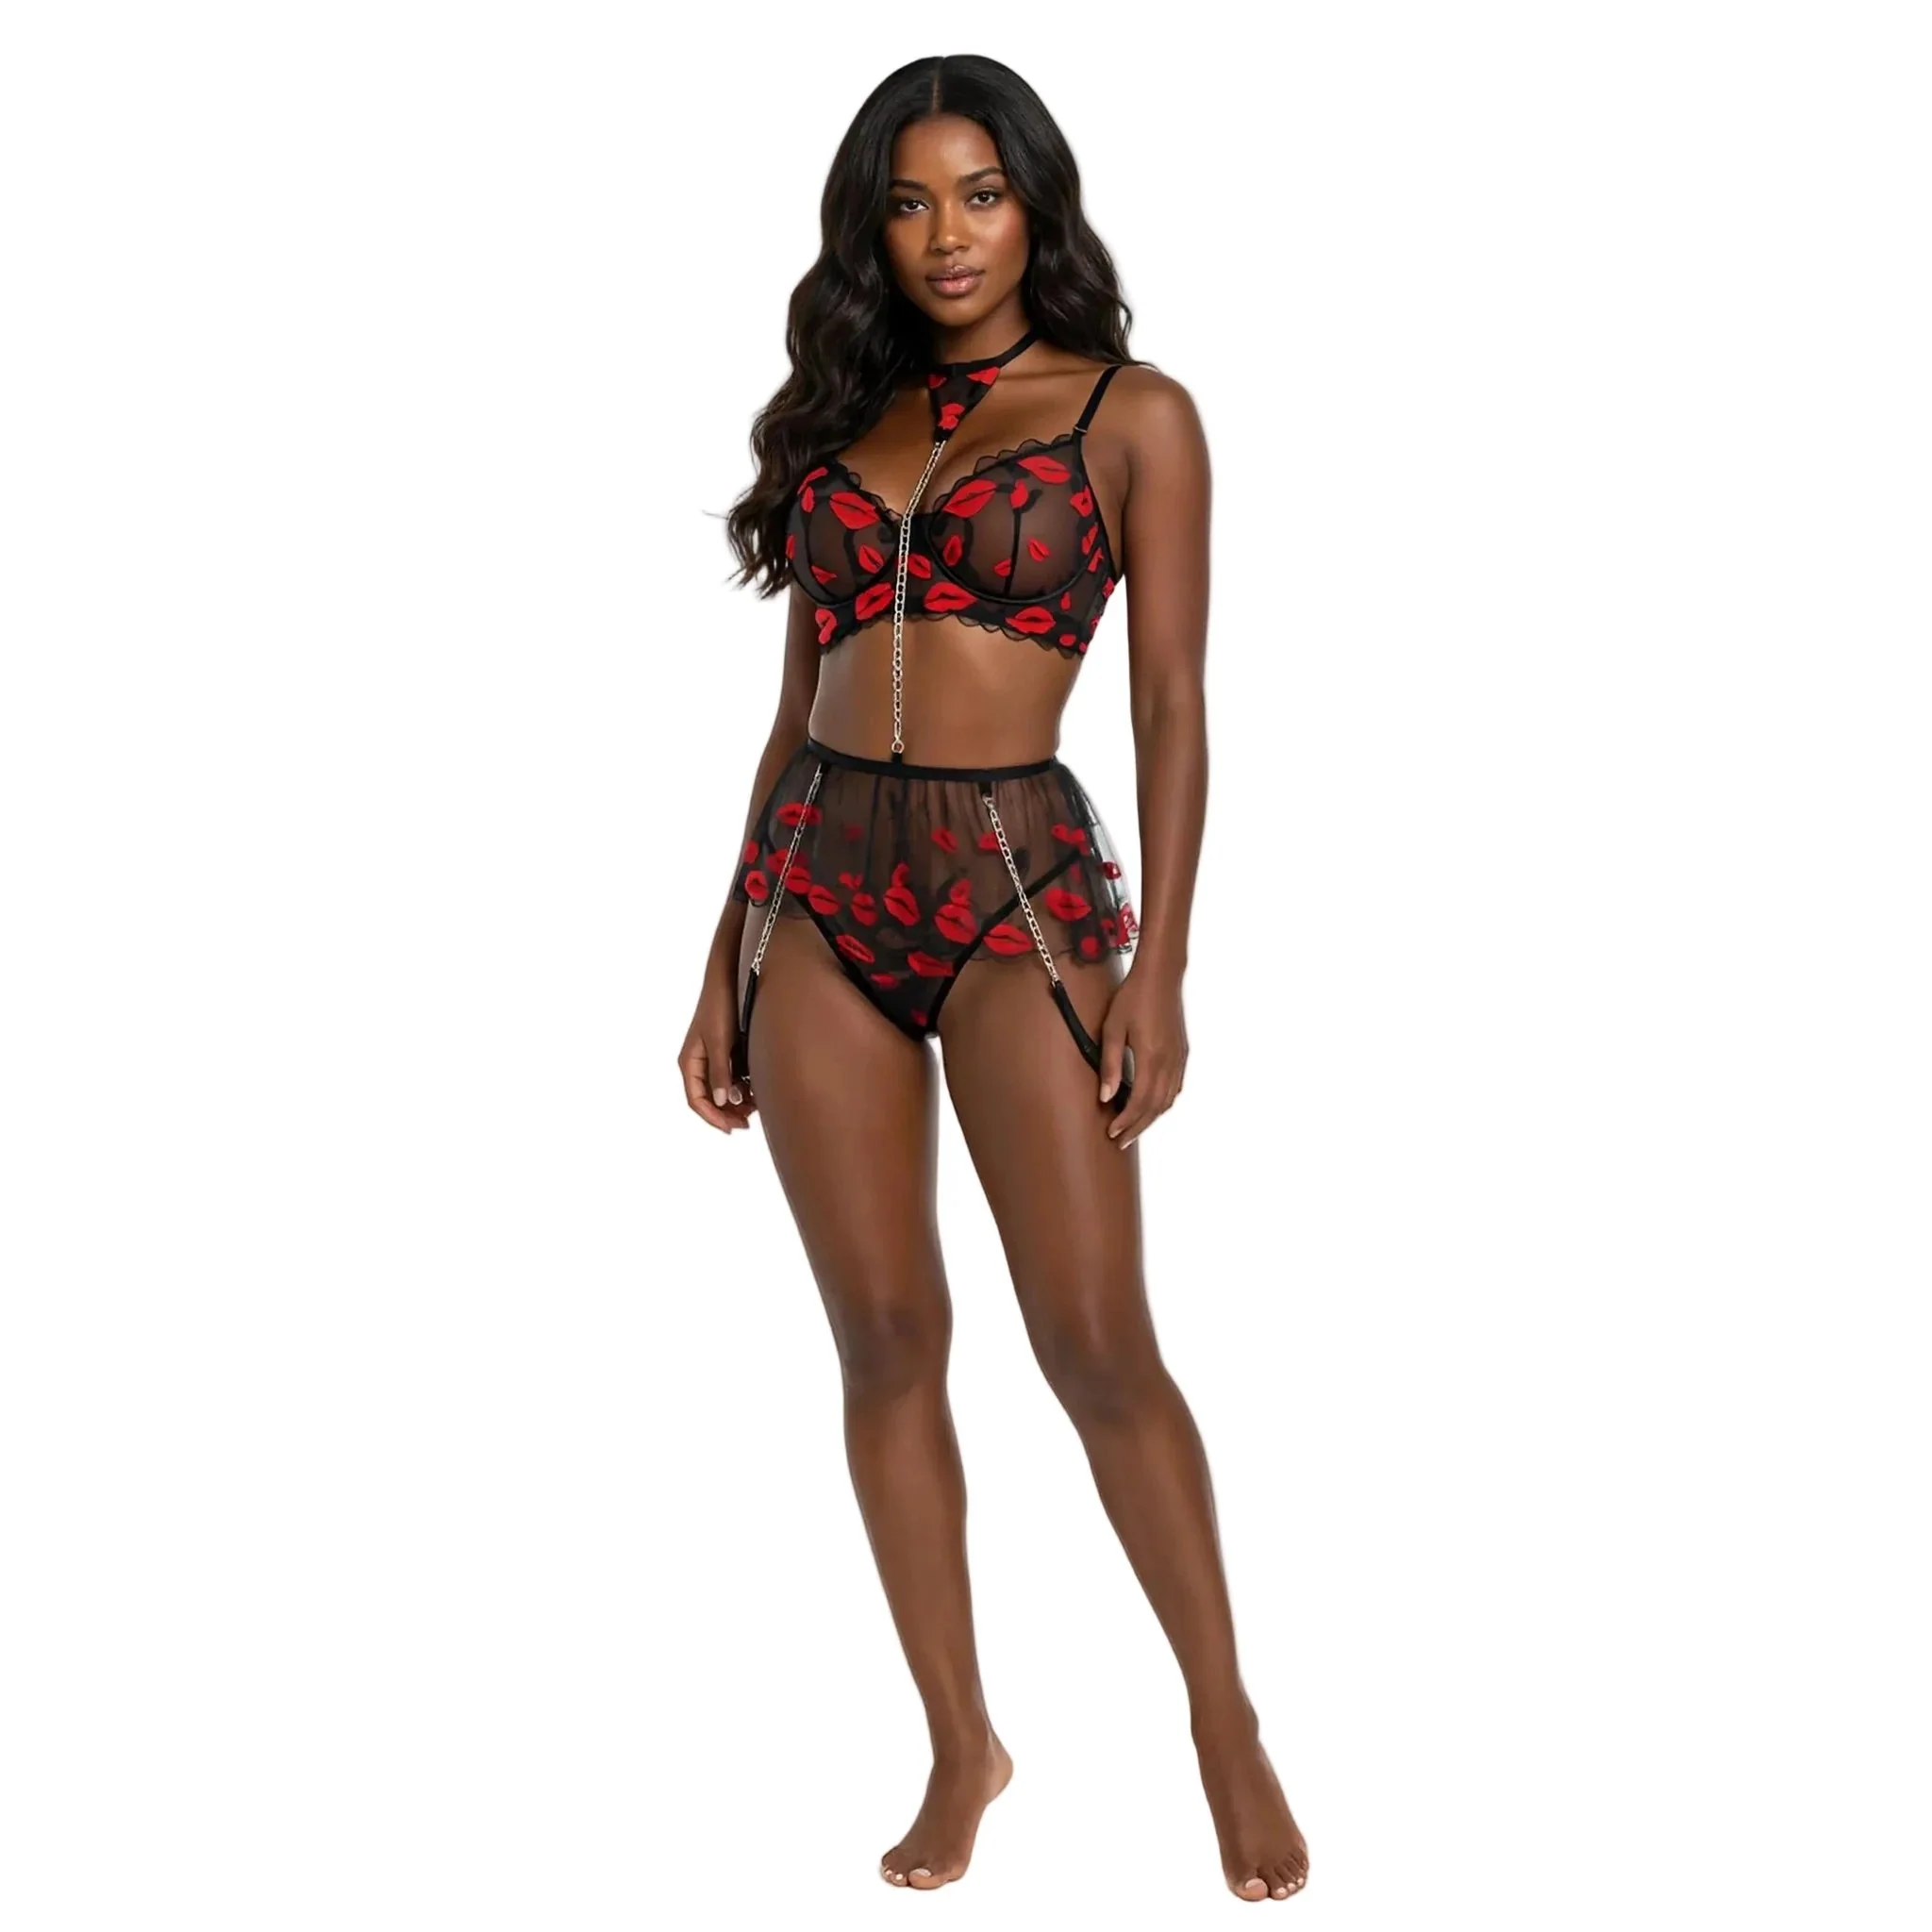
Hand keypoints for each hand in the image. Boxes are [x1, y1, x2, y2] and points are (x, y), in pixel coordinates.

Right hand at [679, 966, 754, 1132]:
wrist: (730, 978)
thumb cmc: (720, 1006)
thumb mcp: (720, 1041)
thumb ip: (720, 1071)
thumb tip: (722, 1101)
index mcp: (689, 1062)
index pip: (696, 1100)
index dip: (713, 1118)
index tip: (733, 1128)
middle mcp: (698, 1063)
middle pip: (709, 1099)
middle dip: (727, 1113)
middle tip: (749, 1122)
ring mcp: (712, 1058)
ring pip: (721, 1090)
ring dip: (737, 1102)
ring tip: (756, 1107)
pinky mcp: (726, 1051)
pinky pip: (731, 1077)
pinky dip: (742, 1087)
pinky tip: (757, 1091)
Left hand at [1098, 965, 1187, 1148]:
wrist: (1161, 977)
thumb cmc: (1132, 999)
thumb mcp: (1113, 1029)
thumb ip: (1110, 1065)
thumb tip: (1105, 1096)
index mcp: (1151, 1058)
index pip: (1139, 1101)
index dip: (1126, 1121)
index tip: (1112, 1133)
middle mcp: (1169, 1063)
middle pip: (1155, 1107)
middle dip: (1137, 1127)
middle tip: (1121, 1142)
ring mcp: (1179, 1059)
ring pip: (1168, 1100)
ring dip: (1151, 1118)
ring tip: (1134, 1128)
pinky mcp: (1182, 1053)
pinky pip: (1175, 1087)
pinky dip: (1163, 1103)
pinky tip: (1152, 1105)